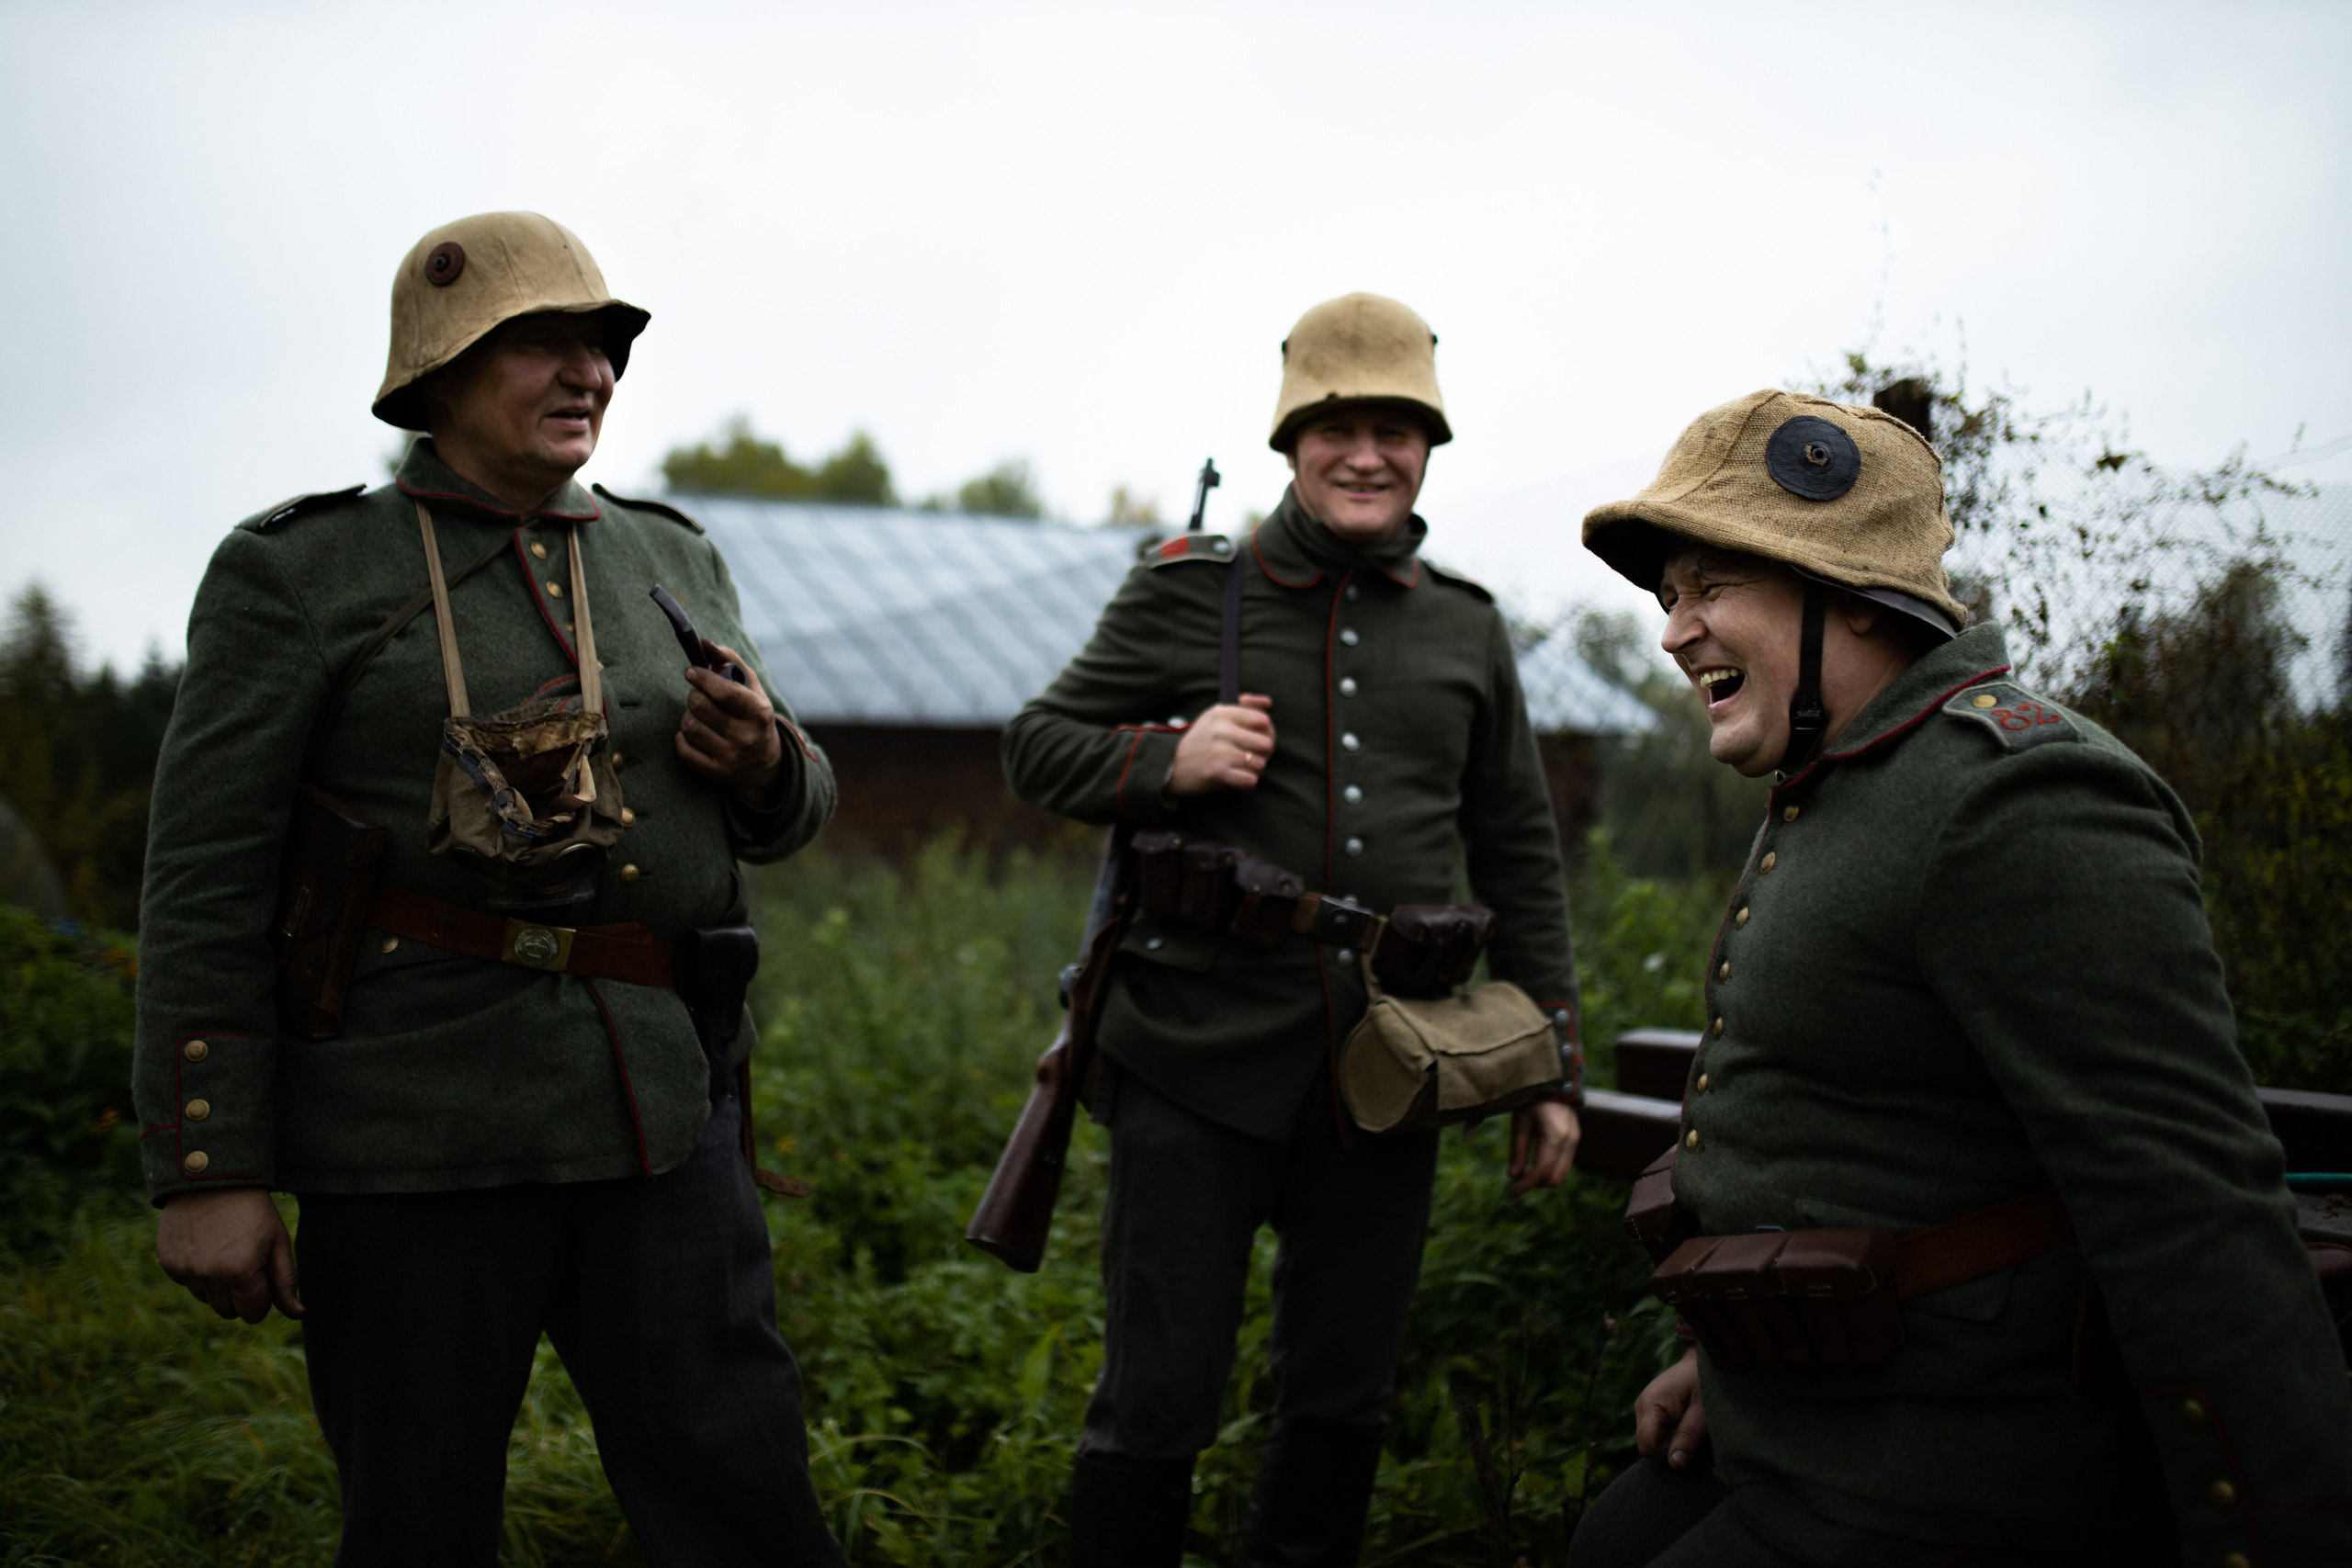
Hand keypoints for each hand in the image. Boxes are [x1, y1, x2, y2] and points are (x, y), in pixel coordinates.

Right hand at [155, 1187, 301, 1323]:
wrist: (212, 1180)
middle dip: (241, 1295)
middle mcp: (208, 1277)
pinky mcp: (168, 1264)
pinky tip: (206, 1246)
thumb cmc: (253, 1211)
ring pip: (207, 1300)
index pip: (254, 1313)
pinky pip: (188, 1283)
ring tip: (225, 1250)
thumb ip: (286, 1281)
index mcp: (240, 1274)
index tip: (263, 1274)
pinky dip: (198, 1272)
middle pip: (229, 1312)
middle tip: (245, 1261)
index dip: (263, 1297)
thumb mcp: (278, 1241)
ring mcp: (185, 1272)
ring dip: (218, 1285)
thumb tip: (297, 1314)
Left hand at [676, 642, 786, 806]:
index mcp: (759, 712)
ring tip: (700, 716)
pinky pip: (683, 748)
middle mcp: (746, 736)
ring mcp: (731, 757)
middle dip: (694, 696)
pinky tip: (694, 734)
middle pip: (700, 706)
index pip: (724, 692)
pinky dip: (683, 738)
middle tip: (700, 696)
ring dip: (689, 716)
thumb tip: (704, 643)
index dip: (702, 678)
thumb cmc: (753, 715)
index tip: (691, 672)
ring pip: (689, 726)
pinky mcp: (716, 772)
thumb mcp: (751, 687)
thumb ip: (729, 661)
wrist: (765, 763)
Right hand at [1168, 695, 1275, 795]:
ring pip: (1259, 763)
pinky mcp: (1217, 772)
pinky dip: (1248, 783)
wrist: (1172, 765)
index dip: (1267, 732)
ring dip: (1255, 770)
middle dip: (1264, 754)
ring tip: (1243, 769)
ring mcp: (1219, 751)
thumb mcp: (1217, 716)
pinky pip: (1250, 780)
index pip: (1263, 720)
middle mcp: (1221, 729)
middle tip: (1252, 757)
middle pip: (1266, 743)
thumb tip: (1268, 702)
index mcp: (1223, 712)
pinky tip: (1239, 779)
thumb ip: (1244, 706)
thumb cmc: (1201, 740)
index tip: (1258, 739)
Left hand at [1505, 1099, 1578, 1195]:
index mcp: (1555, 1136)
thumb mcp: (1520, 1122)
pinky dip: (1549, 1169)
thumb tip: (1512, 1176)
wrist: (1555, 1081)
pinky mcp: (1574, 1141)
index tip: (1512, 1193)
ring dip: (1543, 1178)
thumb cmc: (1534, 1099)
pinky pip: (1564, 1164)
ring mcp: (1575, 1141)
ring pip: (1562, 1173)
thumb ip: (1517, 1150)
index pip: (1541, 1170)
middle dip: (1536, 1183)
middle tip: (1517, 1178)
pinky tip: (1534, 1162)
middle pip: (1555, 1177)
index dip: (1526, 1184)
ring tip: (1524, 1169)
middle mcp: (1569, 1142)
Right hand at [1634, 1347, 1707, 1468]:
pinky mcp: (1651, 1411)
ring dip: (1672, 1443)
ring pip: (1651, 1443)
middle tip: (1693, 1434)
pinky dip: (1671, 1437)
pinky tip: (1686, 1425)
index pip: (1648, 1447)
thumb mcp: (1703, 1412)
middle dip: (1670, 1450)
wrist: (1704, 1360)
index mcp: (1651, 1405)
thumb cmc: (1706, 1382)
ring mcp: (1644, 1409)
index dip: (1669, 1454)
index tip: (1690, 1444)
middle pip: (1647, 1448)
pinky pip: (1656, 1435)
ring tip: (1691, 1427)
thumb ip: (1688, 1437)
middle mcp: (1641, 1407)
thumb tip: (1675, 1464)